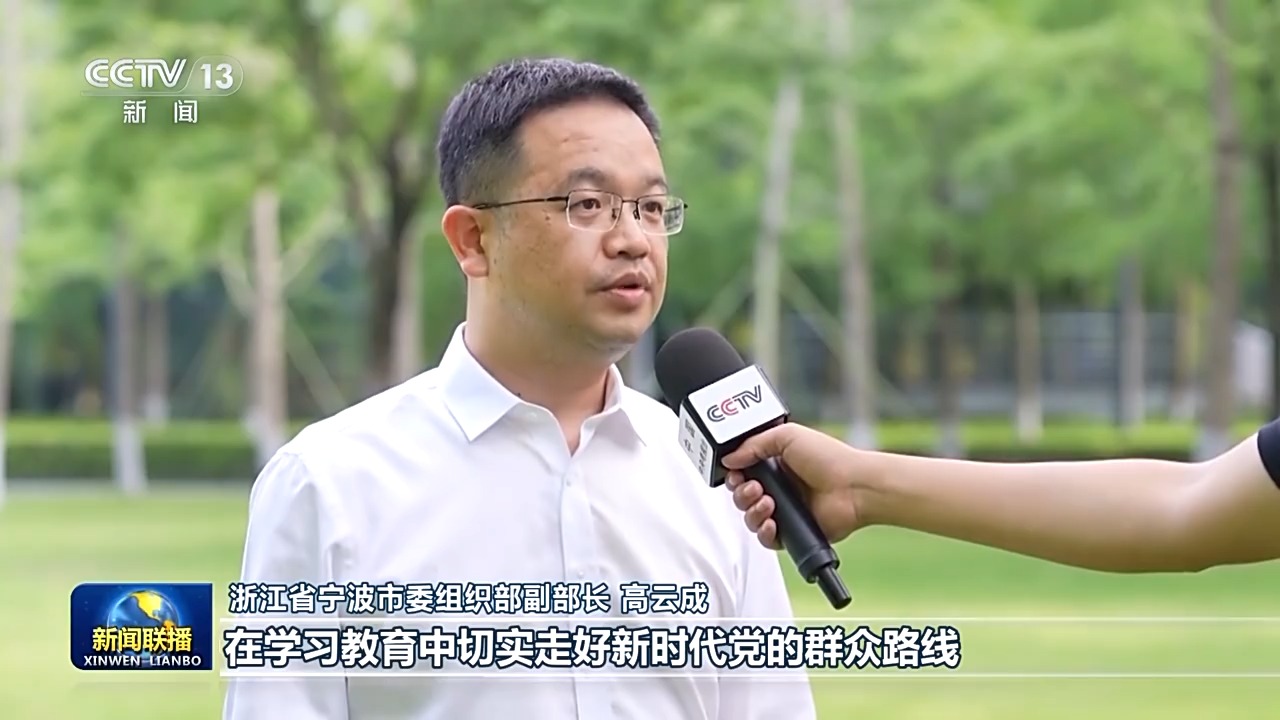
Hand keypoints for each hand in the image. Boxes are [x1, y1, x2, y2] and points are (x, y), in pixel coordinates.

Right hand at [722, 424, 870, 549]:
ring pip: (750, 518)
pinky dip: (764, 532)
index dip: (735, 475)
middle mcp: (779, 487)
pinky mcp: (792, 531)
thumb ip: (753, 444)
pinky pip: (766, 539)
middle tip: (755, 488)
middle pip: (742, 497)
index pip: (743, 472)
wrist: (854, 487)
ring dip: (752, 511)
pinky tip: (773, 522)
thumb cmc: (830, 459)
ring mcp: (785, 510)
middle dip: (742, 493)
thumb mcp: (787, 436)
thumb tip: (729, 457)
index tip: (736, 473)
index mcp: (776, 464)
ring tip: (769, 503)